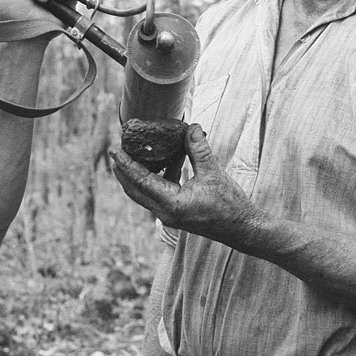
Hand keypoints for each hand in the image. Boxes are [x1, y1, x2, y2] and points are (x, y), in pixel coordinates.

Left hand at [113, 123, 263, 248]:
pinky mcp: (175, 214)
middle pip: (134, 190)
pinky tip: (165, 162)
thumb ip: (199, 149)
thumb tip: (191, 127)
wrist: (242, 228)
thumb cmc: (230, 204)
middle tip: (117, 151)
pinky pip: (156, 195)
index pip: (141, 181)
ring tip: (136, 154)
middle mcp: (165, 213)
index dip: (126, 164)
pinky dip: (155, 179)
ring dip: (138, 175)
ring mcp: (169, 216)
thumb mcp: (214, 172)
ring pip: (144, 194)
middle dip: (124, 171)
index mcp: (172, 204)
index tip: (114, 150)